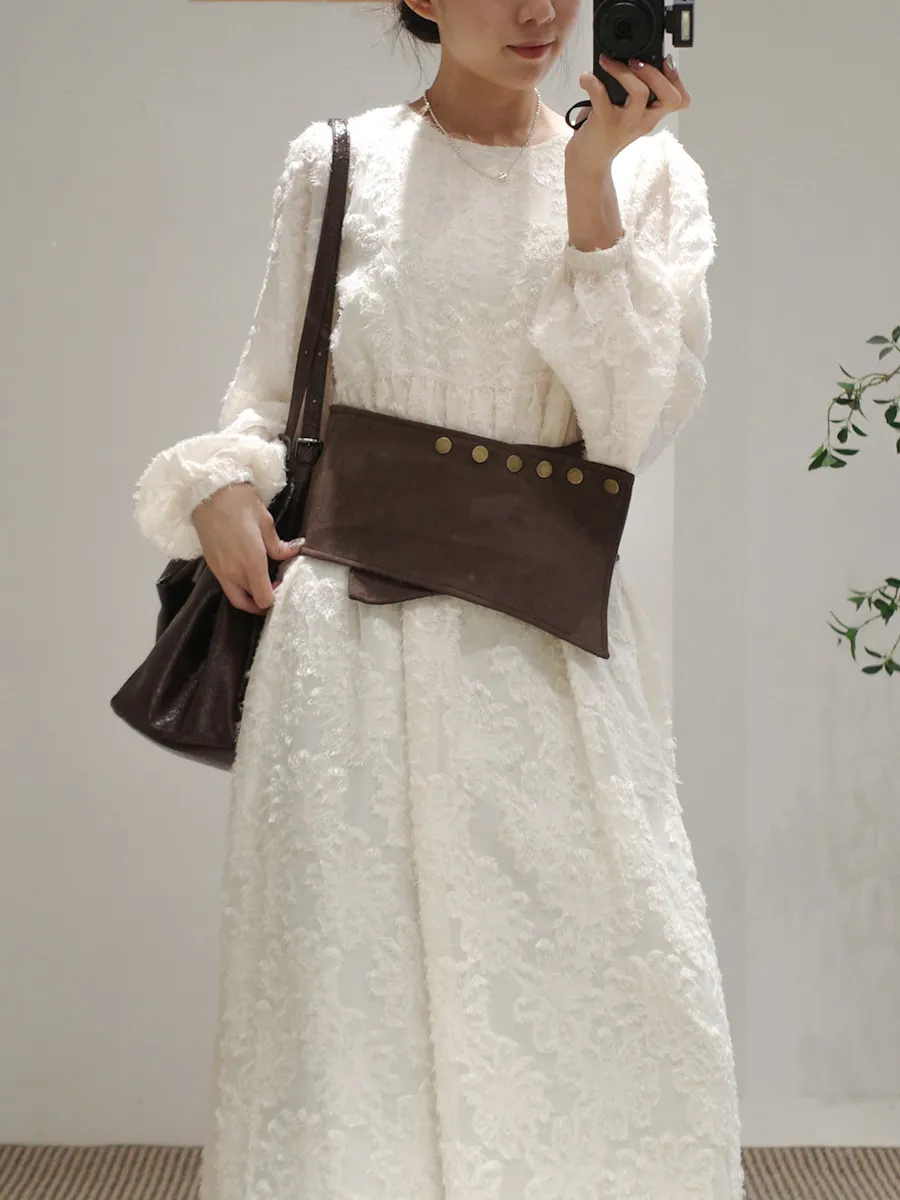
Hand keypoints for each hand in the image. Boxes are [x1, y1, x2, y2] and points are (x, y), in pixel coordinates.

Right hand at [191, 482, 302, 615]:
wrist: (208, 491)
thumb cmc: (240, 503)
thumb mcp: (266, 522)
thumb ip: (278, 545)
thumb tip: (293, 552)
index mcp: (252, 563)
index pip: (264, 599)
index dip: (276, 599)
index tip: (282, 585)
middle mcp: (234, 572)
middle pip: (249, 603)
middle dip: (263, 601)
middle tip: (274, 587)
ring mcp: (220, 571)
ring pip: (235, 597)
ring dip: (250, 597)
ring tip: (261, 582)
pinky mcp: (211, 565)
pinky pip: (226, 586)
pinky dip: (238, 587)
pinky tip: (247, 572)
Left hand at [566, 55, 690, 183]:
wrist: (588, 160)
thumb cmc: (607, 131)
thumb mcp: (628, 112)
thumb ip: (635, 91)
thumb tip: (632, 57)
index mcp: (651, 115)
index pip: (679, 99)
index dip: (677, 78)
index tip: (664, 61)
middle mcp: (643, 120)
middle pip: (670, 98)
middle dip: (656, 73)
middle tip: (636, 62)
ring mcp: (625, 123)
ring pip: (640, 94)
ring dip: (625, 72)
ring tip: (609, 62)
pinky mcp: (604, 123)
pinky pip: (601, 97)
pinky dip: (592, 82)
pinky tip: (586, 78)